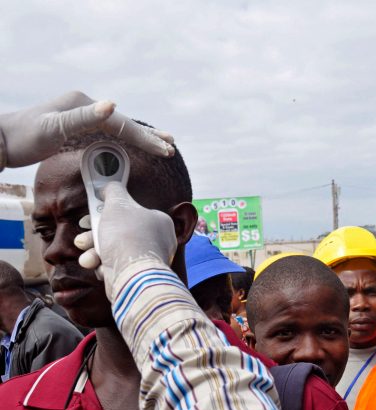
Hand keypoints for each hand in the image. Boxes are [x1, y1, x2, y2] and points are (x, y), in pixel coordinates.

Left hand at [0, 91, 173, 168]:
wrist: (1, 140)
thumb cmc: (24, 136)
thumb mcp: (54, 127)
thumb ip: (84, 117)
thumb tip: (113, 105)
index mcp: (84, 104)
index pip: (123, 124)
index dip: (145, 138)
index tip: (165, 150)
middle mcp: (85, 106)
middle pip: (124, 123)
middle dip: (149, 136)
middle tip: (171, 145)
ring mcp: (81, 116)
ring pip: (118, 127)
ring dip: (141, 136)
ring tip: (162, 142)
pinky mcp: (75, 127)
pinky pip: (107, 133)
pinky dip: (123, 139)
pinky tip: (129, 143)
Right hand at [75, 182, 176, 297]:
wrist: (131, 275)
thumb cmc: (127, 237)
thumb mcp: (117, 204)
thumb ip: (113, 191)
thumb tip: (109, 184)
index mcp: (158, 221)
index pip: (130, 213)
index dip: (108, 213)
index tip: (91, 215)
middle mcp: (157, 240)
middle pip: (118, 232)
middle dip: (95, 236)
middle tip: (82, 239)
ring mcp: (147, 259)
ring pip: (113, 251)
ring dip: (95, 252)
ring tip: (88, 257)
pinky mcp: (137, 275)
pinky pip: (115, 266)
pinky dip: (105, 266)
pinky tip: (100, 267)